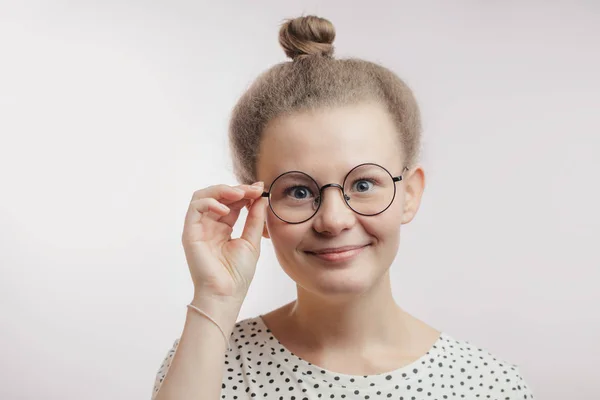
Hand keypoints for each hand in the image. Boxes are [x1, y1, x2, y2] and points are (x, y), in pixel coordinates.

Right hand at [181, 182, 267, 301]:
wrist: (225, 294)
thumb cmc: (238, 274)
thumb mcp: (251, 241)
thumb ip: (255, 218)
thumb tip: (261, 197)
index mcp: (223, 228)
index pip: (232, 202)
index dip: (245, 193)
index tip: (260, 189)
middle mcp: (209, 225)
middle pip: (218, 196)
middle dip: (237, 189)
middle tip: (253, 189)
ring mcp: (198, 228)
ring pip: (203, 196)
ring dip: (222, 190)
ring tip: (239, 194)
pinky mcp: (190, 232)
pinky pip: (195, 208)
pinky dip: (210, 202)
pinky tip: (226, 209)